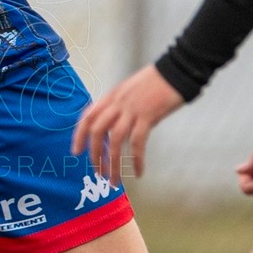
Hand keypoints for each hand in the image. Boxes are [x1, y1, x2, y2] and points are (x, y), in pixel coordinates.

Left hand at [72, 64, 186, 181]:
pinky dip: (136, 159)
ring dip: (112, 164)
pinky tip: (139, 172)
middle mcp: (117, 103)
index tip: (76, 152)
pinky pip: (137, 142)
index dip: (78, 135)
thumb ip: (120, 106)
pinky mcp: (148, 116)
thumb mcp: (130, 90)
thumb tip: (116, 126)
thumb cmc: (156, 81)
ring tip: (114, 181)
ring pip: (114, 141)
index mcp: (111, 96)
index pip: (87, 116)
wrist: (177, 71)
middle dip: (94, 155)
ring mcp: (131, 109)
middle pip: (96, 131)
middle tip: (98, 173)